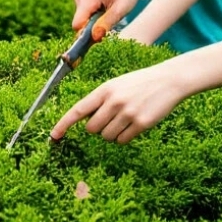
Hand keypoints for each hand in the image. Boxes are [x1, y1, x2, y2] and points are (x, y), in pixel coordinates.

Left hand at [49, 63, 184, 143]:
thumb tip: (86, 121)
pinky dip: (124, 137)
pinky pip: (122, 141)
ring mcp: (128, 113)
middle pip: (91, 129)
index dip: (63, 124)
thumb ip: (101, 100)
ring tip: (124, 119)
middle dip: (97, 128)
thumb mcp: (117, 85)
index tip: (53, 136)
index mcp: (105, 89)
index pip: (78, 110)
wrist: (168, 80)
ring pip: (107, 137)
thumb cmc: (139, 83)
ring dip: (112, 133)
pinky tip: (133, 125)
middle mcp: (114, 101)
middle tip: (109, 118)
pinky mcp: (141, 124)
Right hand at [71, 0, 147, 38]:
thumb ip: (105, 24)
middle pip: (79, 20)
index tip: (101, 33)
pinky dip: (93, 11)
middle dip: (93, 24)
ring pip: (81, 15)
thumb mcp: (120, 10)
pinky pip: (83, 9)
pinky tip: (105, 4)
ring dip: (94, 17)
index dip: (87, 33)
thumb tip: (93, 38)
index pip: (77, 24)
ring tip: (109, 8)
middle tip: (110, 17)